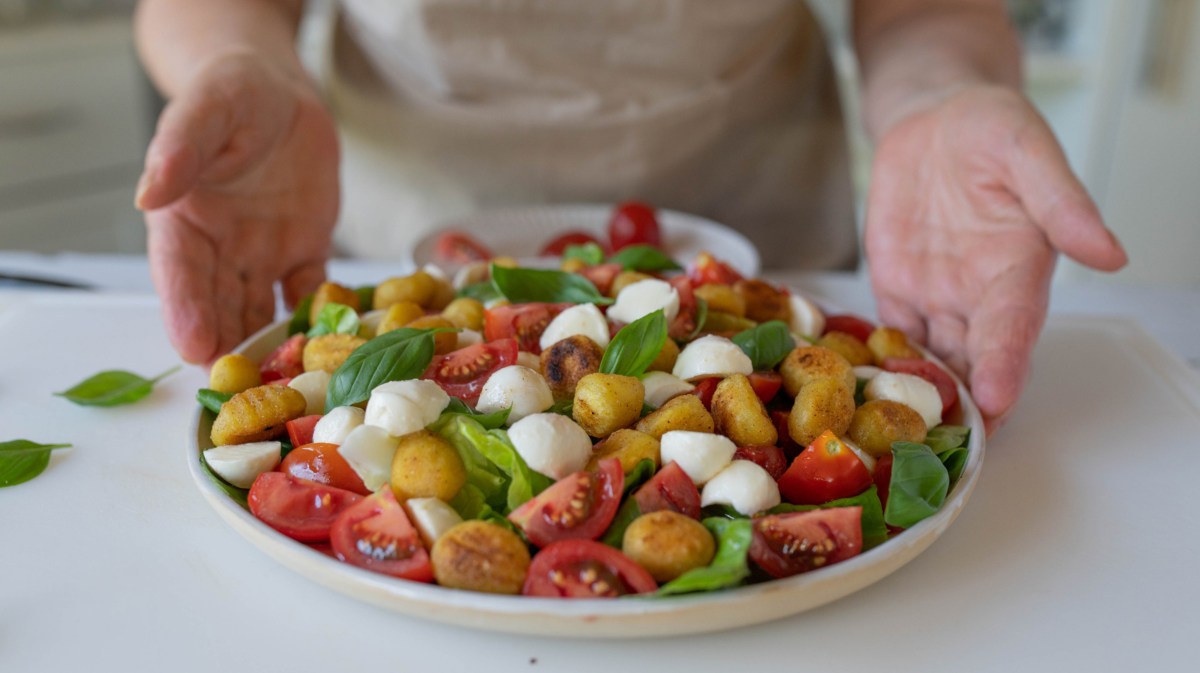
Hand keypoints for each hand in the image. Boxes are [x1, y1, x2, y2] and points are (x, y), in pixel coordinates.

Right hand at [136, 52, 339, 363]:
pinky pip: (314, 292)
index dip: (185, 311)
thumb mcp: (206, 110)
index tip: (193, 348)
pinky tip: (336, 347)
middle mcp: (219, 249)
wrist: (280, 93)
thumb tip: (149, 191)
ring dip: (272, 347)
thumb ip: (180, 149)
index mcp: (183, 221)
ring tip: (287, 386)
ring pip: (264, 310)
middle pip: (220, 305)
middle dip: (228, 348)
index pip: (179, 273)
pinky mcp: (305, 253)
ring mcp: (263, 256)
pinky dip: (323, 319)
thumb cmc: (232, 94)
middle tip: (239, 392)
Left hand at [863, 85, 1125, 433]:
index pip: (1014, 329)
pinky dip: (876, 365)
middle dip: (964, 406)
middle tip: (947, 450)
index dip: (1006, 366)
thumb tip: (1109, 253)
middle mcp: (979, 295)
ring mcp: (936, 298)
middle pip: (975, 361)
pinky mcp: (896, 291)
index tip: (997, 402)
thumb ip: (1062, 202)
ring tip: (898, 441)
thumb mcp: (1028, 150)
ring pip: (931, 360)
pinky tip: (859, 396)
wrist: (933, 119)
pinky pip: (886, 337)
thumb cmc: (991, 129)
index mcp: (1018, 269)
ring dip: (919, 399)